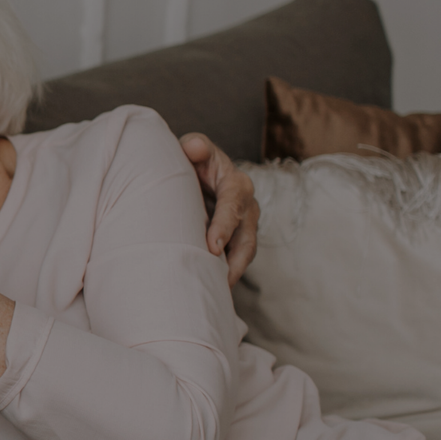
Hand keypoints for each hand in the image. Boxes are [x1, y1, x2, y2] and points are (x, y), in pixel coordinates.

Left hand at [179, 133, 259, 285]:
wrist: (200, 172)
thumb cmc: (195, 159)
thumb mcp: (194, 147)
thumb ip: (195, 146)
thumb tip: (194, 148)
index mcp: (236, 183)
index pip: (233, 205)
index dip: (224, 226)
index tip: (213, 246)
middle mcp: (246, 206)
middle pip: (246, 237)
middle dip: (235, 260)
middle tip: (219, 279)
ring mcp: (244, 226)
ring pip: (244, 253)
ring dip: (233, 273)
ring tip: (218, 293)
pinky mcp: (237, 239)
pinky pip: (235, 260)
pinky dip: (227, 275)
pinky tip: (212, 291)